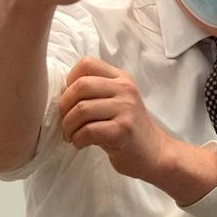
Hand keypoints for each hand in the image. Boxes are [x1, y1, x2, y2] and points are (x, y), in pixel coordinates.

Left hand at [58, 57, 171, 181]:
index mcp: (121, 78)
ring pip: (81, 109)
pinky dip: (77, 140)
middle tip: (66, 122)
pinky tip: (81, 144)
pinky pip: (88, 130)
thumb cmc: (127, 128)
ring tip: (71, 136)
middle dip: (64, 106)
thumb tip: (62, 91)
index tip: (70, 99)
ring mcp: (126, 108)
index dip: (70, 80)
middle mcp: (125, 89)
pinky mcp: (123, 130)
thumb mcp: (116, 101)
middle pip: (80, 86)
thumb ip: (94, 92)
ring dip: (68, 126)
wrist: (155, 152)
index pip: (87, 63)